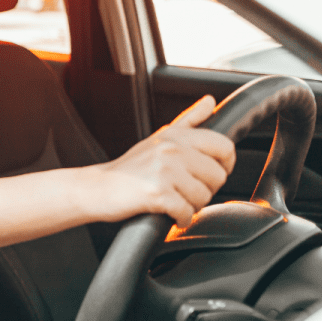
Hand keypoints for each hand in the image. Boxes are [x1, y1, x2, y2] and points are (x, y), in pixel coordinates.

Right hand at [91, 96, 235, 227]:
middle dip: (205, 190)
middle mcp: (172, 149)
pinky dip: (181, 219)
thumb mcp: (159, 138)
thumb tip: (209, 101)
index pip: (224, 147)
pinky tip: (169, 214)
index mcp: (176, 136)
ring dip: (191, 206)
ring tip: (173, 201)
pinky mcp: (157, 194)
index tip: (210, 174)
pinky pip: (187, 212)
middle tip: (184, 191)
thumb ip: (189, 120)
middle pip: (217, 176)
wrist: (97, 188)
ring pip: (204, 197)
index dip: (224, 165)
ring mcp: (164, 171)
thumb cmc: (129, 167)